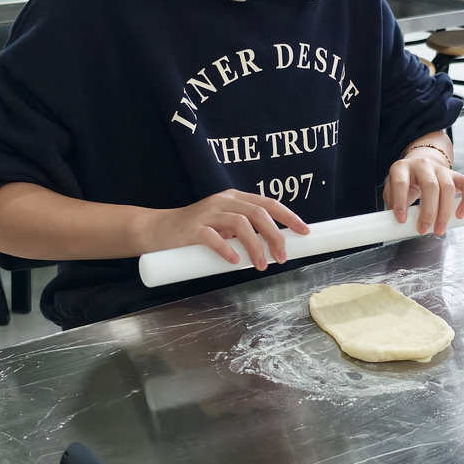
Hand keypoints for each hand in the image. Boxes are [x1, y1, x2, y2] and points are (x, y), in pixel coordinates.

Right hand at [147, 189, 309, 270]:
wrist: (159, 230)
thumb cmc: (197, 231)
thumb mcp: (225, 225)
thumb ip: (245, 231)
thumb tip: (274, 245)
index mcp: (235, 199)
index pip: (268, 203)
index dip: (288, 216)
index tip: (304, 231)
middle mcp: (223, 201)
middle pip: (257, 213)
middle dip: (275, 235)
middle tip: (282, 257)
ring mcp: (207, 213)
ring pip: (240, 224)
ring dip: (255, 246)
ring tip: (261, 265)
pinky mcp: (193, 229)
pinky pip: (213, 237)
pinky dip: (227, 249)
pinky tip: (234, 261)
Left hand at [383, 156, 463, 235]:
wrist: (420, 166)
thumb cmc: (406, 183)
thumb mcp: (392, 190)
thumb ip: (393, 204)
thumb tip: (394, 226)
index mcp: (402, 168)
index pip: (401, 183)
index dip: (401, 203)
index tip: (402, 221)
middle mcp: (422, 165)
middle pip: (430, 186)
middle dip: (428, 212)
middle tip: (423, 229)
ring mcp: (441, 169)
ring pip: (448, 187)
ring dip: (445, 212)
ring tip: (439, 229)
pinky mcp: (456, 174)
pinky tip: (461, 215)